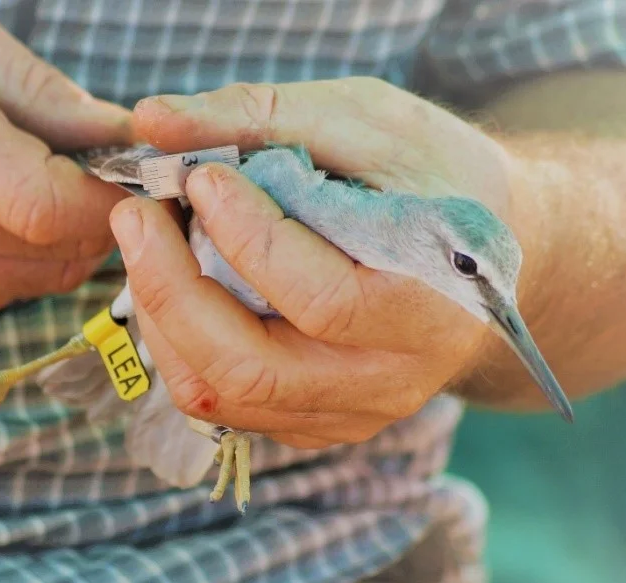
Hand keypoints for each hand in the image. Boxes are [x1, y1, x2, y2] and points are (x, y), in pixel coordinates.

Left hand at [112, 78, 526, 447]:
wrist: (490, 243)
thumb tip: (152, 120)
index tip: (201, 175)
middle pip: (253, 368)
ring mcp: (351, 412)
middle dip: (172, 288)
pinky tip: (175, 282)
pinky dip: (179, 342)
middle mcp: (392, 379)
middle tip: (135, 213)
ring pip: (223, 394)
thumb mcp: (367, 123)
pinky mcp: (315, 422)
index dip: (247, 239)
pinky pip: (223, 403)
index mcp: (433, 308)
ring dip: (162, 317)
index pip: (322, 299)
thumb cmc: (430, 173)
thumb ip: (261, 117)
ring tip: (146, 241)